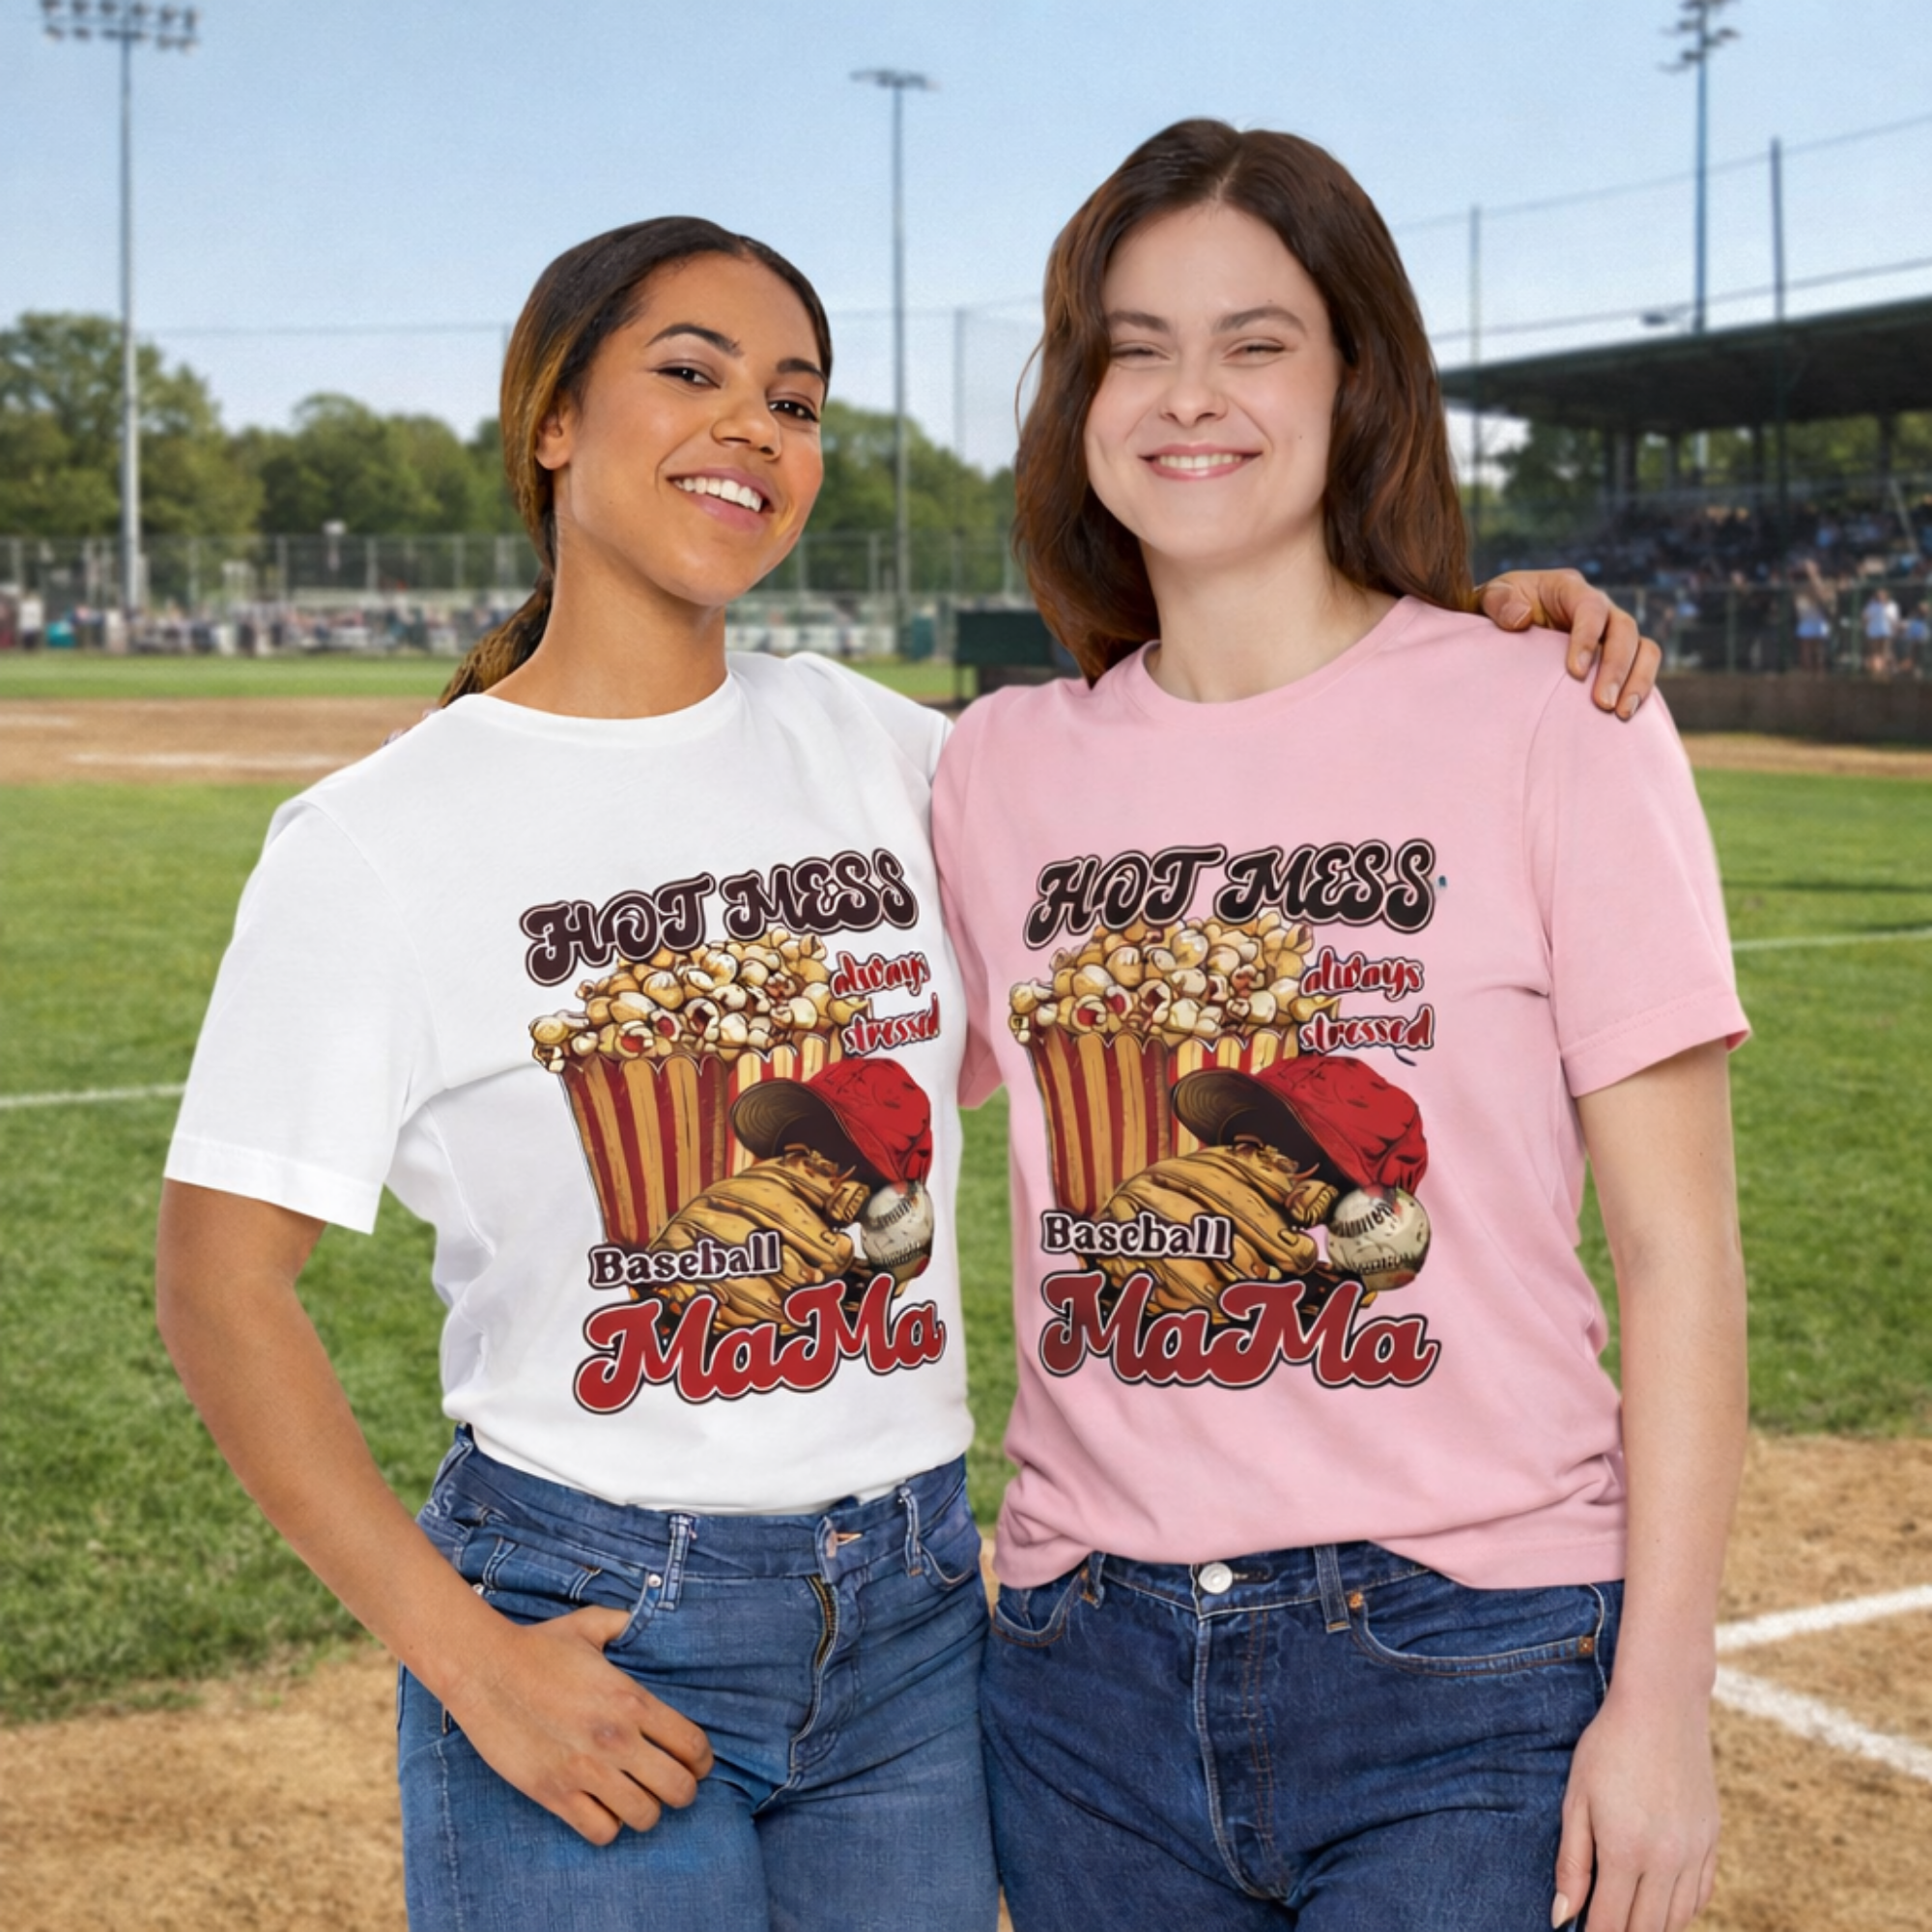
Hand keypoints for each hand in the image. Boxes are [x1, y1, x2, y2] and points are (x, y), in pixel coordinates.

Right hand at [445, 1603, 714, 1845]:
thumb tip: (641, 1619)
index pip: (693, 1745)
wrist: (484, 1669)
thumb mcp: (590, 1626)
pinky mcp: (554, 1793)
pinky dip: (607, 1825)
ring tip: (636, 1798)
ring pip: (643, 1816)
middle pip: (678, 1789)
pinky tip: (602, 1807)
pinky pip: (600, 1831)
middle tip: (670, 1783)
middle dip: (682, 1790)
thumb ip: (624, 1624)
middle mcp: (616, 1740)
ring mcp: (585, 1771)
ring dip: (645, 1810)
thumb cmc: (538, 1646)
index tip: (696, 1762)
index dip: (701, 1760)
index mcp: (632, 1701)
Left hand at [1478, 570, 1659, 717]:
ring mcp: (1611, 633)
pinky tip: (1625, 717)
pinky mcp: (1617, 658)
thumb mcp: (1490, 598)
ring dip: (1638, 681)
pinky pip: (1641, 669)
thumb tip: (1520, 619)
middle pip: (1625, 629)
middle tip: (1602, 703)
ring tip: (1621, 714)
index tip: (1575, 672)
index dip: (1588, 637)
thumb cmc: (1499, 610)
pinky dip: (1639, 690)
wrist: (1503, 628)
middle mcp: (1599, 609)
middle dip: (1617, 666)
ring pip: (1643, 649)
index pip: (1591, 608)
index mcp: (1570, 589)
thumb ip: (1499, 603)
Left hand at [1552, 1685, 1719, 1931]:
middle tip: (1602, 1925)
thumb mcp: (1576, 1799)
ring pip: (1677, 1920)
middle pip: (1647, 1929)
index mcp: (1627, 1851)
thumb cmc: (1608, 1747)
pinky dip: (1680, 1910)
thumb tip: (1562, 1917)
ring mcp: (1695, 1852)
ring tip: (1626, 1917)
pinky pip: (1700, 1896)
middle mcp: (1667, 1861)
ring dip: (1651, 1927)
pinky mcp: (1712, 1840)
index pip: (1612, 1924)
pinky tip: (1659, 1904)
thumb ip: (1572, 1862)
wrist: (1662, 1707)